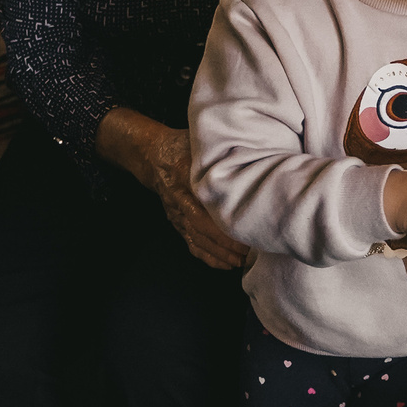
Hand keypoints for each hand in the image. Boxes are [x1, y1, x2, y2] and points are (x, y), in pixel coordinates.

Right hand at [98, 110, 244, 270]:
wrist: (152, 156)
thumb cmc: (182, 145)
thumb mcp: (199, 141)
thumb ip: (221, 148)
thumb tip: (253, 148)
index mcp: (184, 173)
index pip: (204, 199)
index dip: (224, 215)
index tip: (246, 222)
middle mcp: (179, 198)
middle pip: (202, 225)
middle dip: (226, 241)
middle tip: (251, 249)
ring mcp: (177, 213)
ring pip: (197, 239)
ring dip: (220, 253)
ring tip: (243, 261)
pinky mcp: (177, 223)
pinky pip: (192, 244)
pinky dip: (209, 257)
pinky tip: (226, 264)